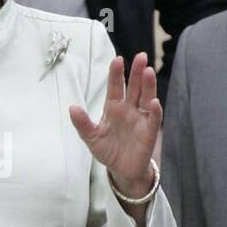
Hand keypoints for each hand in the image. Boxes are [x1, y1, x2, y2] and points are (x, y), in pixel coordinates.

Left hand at [68, 53, 161, 194]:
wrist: (121, 170)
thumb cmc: (107, 150)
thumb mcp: (91, 137)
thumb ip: (82, 124)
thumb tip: (72, 107)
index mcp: (113, 107)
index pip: (115, 86)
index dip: (116, 74)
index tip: (117, 60)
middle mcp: (129, 109)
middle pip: (134, 86)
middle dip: (137, 72)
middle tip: (141, 56)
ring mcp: (140, 118)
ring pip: (146, 97)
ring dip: (148, 85)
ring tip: (148, 71)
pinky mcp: (149, 131)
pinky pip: (153, 118)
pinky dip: (154, 110)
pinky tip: (153, 102)